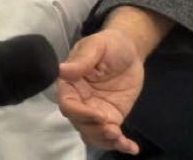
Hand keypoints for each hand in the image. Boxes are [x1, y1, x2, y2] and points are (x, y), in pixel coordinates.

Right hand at [58, 30, 145, 154]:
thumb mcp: (97, 46)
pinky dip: (121, 144)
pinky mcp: (111, 118)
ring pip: (92, 134)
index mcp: (70, 84)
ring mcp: (94, 112)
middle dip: (94, 130)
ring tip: (120, 139)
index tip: (98, 115)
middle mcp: (80, 101)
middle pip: (79, 124)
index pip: (68, 105)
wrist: (130, 50)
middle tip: (112, 129)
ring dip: (104, 141)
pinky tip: (132, 148)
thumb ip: (82, 61)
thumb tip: (60, 70)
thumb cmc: (110, 44)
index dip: (80, 114)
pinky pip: (111, 135)